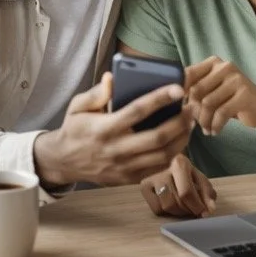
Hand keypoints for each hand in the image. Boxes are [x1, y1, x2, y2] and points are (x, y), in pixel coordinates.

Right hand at [34, 72, 192, 186]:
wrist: (64, 161)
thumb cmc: (74, 129)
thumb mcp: (77, 106)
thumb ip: (96, 93)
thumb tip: (113, 78)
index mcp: (103, 128)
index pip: (136, 111)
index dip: (159, 99)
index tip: (178, 89)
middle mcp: (115, 150)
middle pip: (156, 138)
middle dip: (179, 122)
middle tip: (192, 108)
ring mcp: (123, 167)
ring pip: (162, 156)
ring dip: (181, 139)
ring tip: (190, 123)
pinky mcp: (129, 178)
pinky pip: (158, 168)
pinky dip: (173, 154)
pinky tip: (179, 140)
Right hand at [140, 154, 216, 217]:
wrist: (168, 165)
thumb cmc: (187, 174)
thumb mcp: (200, 179)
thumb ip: (207, 194)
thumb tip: (209, 210)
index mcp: (180, 163)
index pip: (186, 192)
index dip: (196, 206)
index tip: (203, 212)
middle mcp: (163, 169)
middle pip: (177, 201)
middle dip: (188, 210)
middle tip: (193, 209)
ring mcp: (151, 178)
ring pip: (166, 206)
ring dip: (177, 211)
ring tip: (183, 206)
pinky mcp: (144, 186)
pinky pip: (156, 208)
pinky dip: (165, 211)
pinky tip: (170, 203)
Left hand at [185, 56, 255, 134]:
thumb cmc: (231, 99)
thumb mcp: (213, 89)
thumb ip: (196, 89)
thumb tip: (172, 100)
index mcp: (214, 63)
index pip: (188, 74)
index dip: (180, 92)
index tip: (180, 107)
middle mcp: (225, 67)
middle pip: (197, 90)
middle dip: (193, 110)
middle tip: (195, 122)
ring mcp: (236, 79)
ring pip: (208, 103)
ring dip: (204, 121)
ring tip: (205, 128)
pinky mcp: (245, 95)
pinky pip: (221, 113)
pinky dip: (215, 125)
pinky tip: (214, 131)